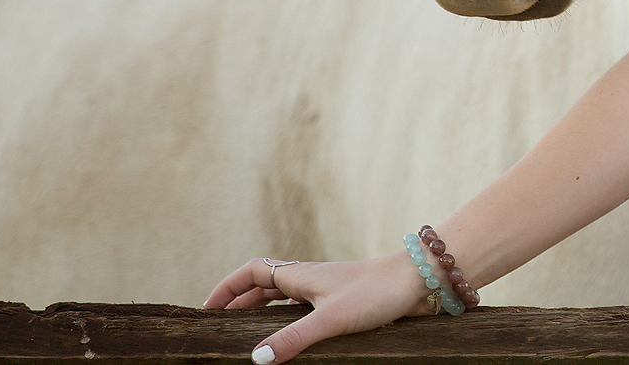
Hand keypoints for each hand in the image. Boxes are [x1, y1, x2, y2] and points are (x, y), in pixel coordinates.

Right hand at [204, 254, 428, 362]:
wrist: (421, 281)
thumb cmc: (377, 293)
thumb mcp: (331, 319)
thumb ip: (294, 339)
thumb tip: (256, 359)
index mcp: (300, 275)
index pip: (252, 272)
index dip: (227, 288)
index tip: (206, 310)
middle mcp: (311, 280)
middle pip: (265, 287)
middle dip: (239, 305)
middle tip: (219, 330)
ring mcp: (328, 291)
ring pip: (286, 299)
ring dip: (263, 314)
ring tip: (246, 338)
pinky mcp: (345, 305)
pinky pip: (306, 311)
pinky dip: (289, 323)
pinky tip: (290, 342)